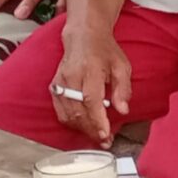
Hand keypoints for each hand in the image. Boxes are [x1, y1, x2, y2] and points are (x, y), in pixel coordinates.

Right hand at [51, 27, 131, 143]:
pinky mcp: (54, 86)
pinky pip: (60, 111)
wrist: (83, 37)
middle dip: (92, 130)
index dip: (98, 120)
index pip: (91, 100)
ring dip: (82, 129)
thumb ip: (123, 89)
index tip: (106, 134)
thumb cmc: (105, 51)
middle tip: (105, 141)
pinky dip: (72, 122)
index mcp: (91, 69)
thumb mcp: (122, 66)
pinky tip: (84, 126)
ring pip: (68, 114)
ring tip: (97, 136)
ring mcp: (60, 82)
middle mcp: (72, 76)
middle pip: (78, 111)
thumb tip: (123, 110)